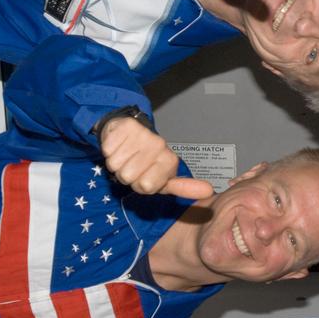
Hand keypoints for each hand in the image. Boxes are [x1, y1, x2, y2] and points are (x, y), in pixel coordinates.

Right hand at [99, 116, 213, 199]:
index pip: (146, 186)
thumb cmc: (146, 161)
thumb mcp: (165, 178)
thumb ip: (184, 187)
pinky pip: (108, 150)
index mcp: (169, 160)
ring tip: (126, 156)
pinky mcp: (124, 126)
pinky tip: (119, 145)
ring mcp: (142, 135)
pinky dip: (109, 151)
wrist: (130, 133)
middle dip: (126, 175)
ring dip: (117, 164)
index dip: (140, 185)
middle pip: (129, 177)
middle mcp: (158, 145)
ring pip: (116, 164)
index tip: (145, 177)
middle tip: (133, 166)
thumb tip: (209, 191)